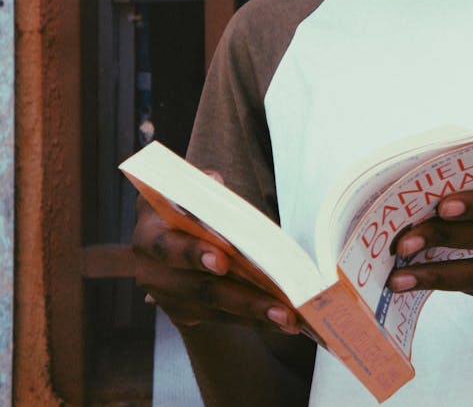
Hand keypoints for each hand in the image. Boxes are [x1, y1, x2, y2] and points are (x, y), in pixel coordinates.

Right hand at [132, 179, 300, 335]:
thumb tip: (215, 184)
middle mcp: (152, 273)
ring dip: (256, 314)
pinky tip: (283, 319)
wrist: (170, 232)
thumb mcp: (185, 189)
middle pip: (200, 289)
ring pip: (216, 309)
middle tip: (279, 306)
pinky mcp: (185, 315)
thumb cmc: (186, 204)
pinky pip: (223, 320)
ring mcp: (168, 299)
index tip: (223, 261)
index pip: (168, 247)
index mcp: (148, 235)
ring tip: (291, 317)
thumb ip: (200, 187)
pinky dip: (254, 320)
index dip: (193, 254)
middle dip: (243, 298)